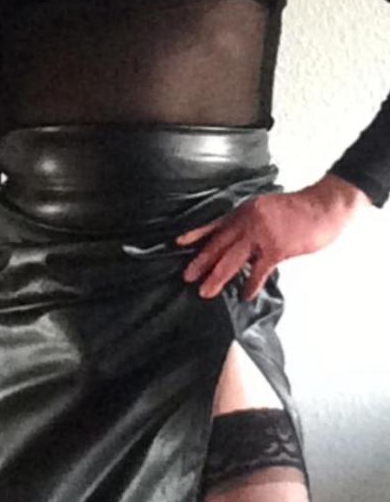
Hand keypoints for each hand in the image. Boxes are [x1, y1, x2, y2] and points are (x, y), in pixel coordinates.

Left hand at [176, 173, 370, 300]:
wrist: (323, 206)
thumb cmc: (297, 211)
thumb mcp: (266, 210)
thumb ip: (249, 224)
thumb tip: (235, 244)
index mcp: (245, 211)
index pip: (216, 225)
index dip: (197, 235)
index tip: (179, 243)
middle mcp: (249, 221)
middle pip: (219, 245)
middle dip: (201, 262)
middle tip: (187, 277)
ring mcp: (262, 234)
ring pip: (232, 259)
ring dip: (217, 277)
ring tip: (205, 292)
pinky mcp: (277, 248)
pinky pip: (259, 270)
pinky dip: (251, 284)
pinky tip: (244, 295)